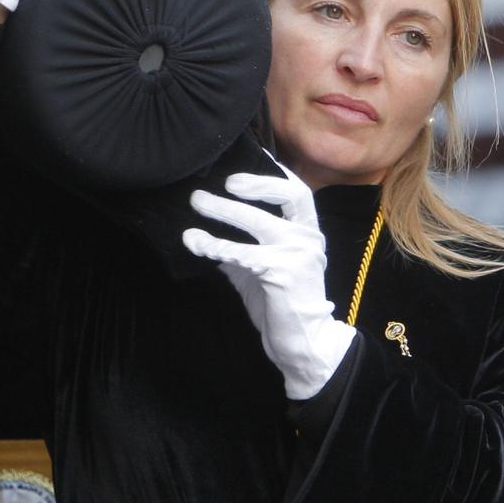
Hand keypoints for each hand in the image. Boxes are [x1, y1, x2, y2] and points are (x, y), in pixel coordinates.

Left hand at [182, 166, 355, 400]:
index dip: (272, 173)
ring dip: (222, 211)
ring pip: (257, 221)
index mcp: (307, 233)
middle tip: (215, 185)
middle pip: (281, 195)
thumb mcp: (259, 269)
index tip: (249, 159)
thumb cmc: (281, 305)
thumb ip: (242, 248)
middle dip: (247, 185)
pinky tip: (196, 243)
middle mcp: (308, 238)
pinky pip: (241, 252)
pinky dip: (215, 245)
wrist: (302, 343)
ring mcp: (298, 253)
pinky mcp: (282, 272)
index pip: (296, 191)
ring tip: (197, 203)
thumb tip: (207, 232)